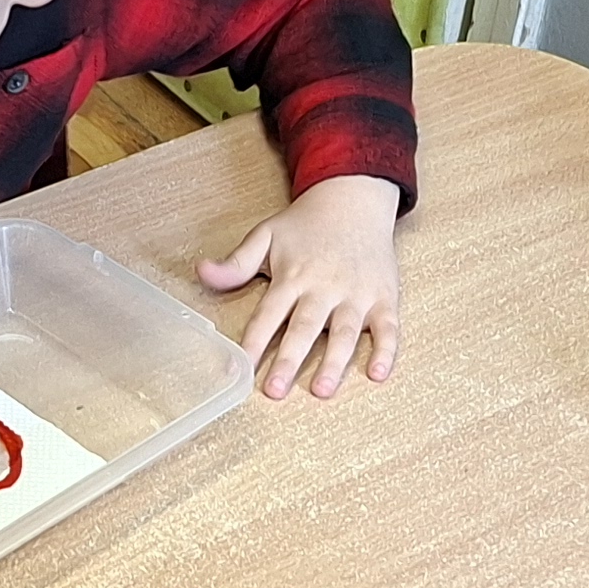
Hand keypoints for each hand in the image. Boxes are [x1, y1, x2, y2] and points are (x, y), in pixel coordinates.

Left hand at [201, 174, 402, 400]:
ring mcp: (356, 293)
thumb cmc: (307, 225)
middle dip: (289, 359)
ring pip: (345, 332)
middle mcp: (324, 287)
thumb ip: (236, 263)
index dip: (253, 341)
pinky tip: (378, 374)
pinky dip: (386, 350)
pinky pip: (388, 327)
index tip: (241, 369)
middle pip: (305, 327)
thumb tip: (201, 271)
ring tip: (321, 389)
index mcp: (292, 276)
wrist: (354, 198)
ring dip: (335, 362)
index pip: (269, 314)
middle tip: (275, 389)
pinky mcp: (383, 296)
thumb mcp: (266, 236)